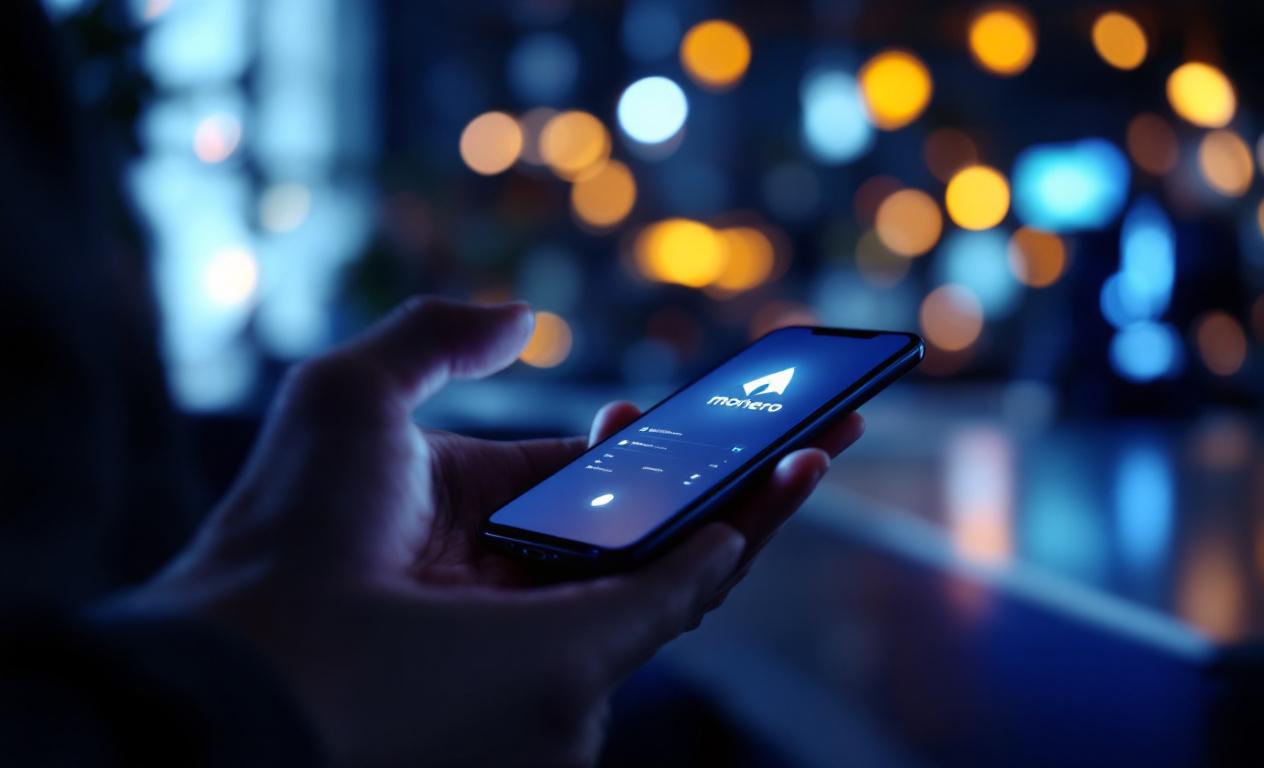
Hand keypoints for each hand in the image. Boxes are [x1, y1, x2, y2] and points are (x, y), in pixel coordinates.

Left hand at [121, 299, 863, 765]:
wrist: (268, 644)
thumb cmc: (294, 519)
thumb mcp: (354, 394)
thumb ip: (438, 336)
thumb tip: (523, 314)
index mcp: (472, 513)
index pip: (580, 476)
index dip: (630, 441)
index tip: (646, 407)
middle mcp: (521, 572)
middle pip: (649, 514)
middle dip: (727, 465)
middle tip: (799, 414)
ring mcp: (555, 617)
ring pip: (681, 555)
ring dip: (758, 497)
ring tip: (822, 440)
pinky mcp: (588, 656)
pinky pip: (685, 593)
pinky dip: (744, 538)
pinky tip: (792, 482)